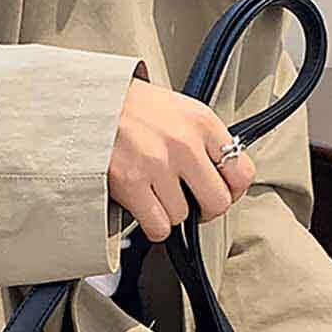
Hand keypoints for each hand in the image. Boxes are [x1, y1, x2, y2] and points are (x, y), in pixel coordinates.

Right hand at [109, 77, 255, 241]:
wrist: (89, 105)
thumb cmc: (132, 109)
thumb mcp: (179, 110)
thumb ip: (204, 140)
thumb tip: (221, 175)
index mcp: (201, 122)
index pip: (242, 172)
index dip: (233, 191)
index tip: (220, 192)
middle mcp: (184, 143)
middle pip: (218, 202)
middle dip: (205, 210)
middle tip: (192, 205)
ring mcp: (157, 165)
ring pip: (183, 216)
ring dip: (170, 213)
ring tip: (156, 195)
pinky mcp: (131, 183)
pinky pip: (158, 226)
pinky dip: (152, 225)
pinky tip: (145, 209)